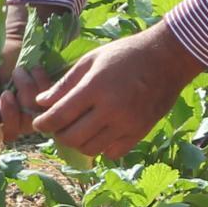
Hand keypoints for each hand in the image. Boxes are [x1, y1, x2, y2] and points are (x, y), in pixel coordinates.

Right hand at [0, 2, 51, 144]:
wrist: (12, 40)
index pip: (2, 134)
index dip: (6, 121)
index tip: (6, 96)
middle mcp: (14, 118)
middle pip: (22, 127)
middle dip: (21, 102)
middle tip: (16, 76)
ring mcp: (32, 110)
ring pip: (37, 114)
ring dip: (30, 89)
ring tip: (21, 70)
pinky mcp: (48, 99)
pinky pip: (51, 101)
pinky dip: (42, 83)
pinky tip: (35, 69)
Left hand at [32, 21, 204, 160]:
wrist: (167, 58)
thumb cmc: (125, 54)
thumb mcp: (91, 59)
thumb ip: (65, 83)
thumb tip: (41, 102)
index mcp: (95, 88)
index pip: (59, 116)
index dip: (44, 123)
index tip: (40, 122)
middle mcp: (111, 110)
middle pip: (72, 138)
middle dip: (58, 135)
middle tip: (58, 126)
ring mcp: (127, 124)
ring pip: (91, 149)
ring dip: (78, 143)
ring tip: (77, 130)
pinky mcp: (140, 132)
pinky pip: (112, 152)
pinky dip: (101, 147)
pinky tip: (99, 133)